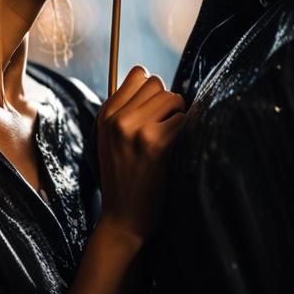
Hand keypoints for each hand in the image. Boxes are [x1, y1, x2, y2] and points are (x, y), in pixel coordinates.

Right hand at [95, 65, 185, 243]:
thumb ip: (127, 110)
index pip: (139, 74)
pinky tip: (176, 149)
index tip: (155, 109)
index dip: (153, 90)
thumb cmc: (124, 177)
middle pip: (158, 84)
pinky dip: (186, 131)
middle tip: (164, 128)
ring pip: (173, 98)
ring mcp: (136, 129)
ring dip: (178, 116)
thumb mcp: (111, 139)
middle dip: (167, 102)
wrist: (124, 219)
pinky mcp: (156, 144)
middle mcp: (118, 118)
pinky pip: (184, 119)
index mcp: (106, 114)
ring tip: (169, 139)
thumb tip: (157, 82)